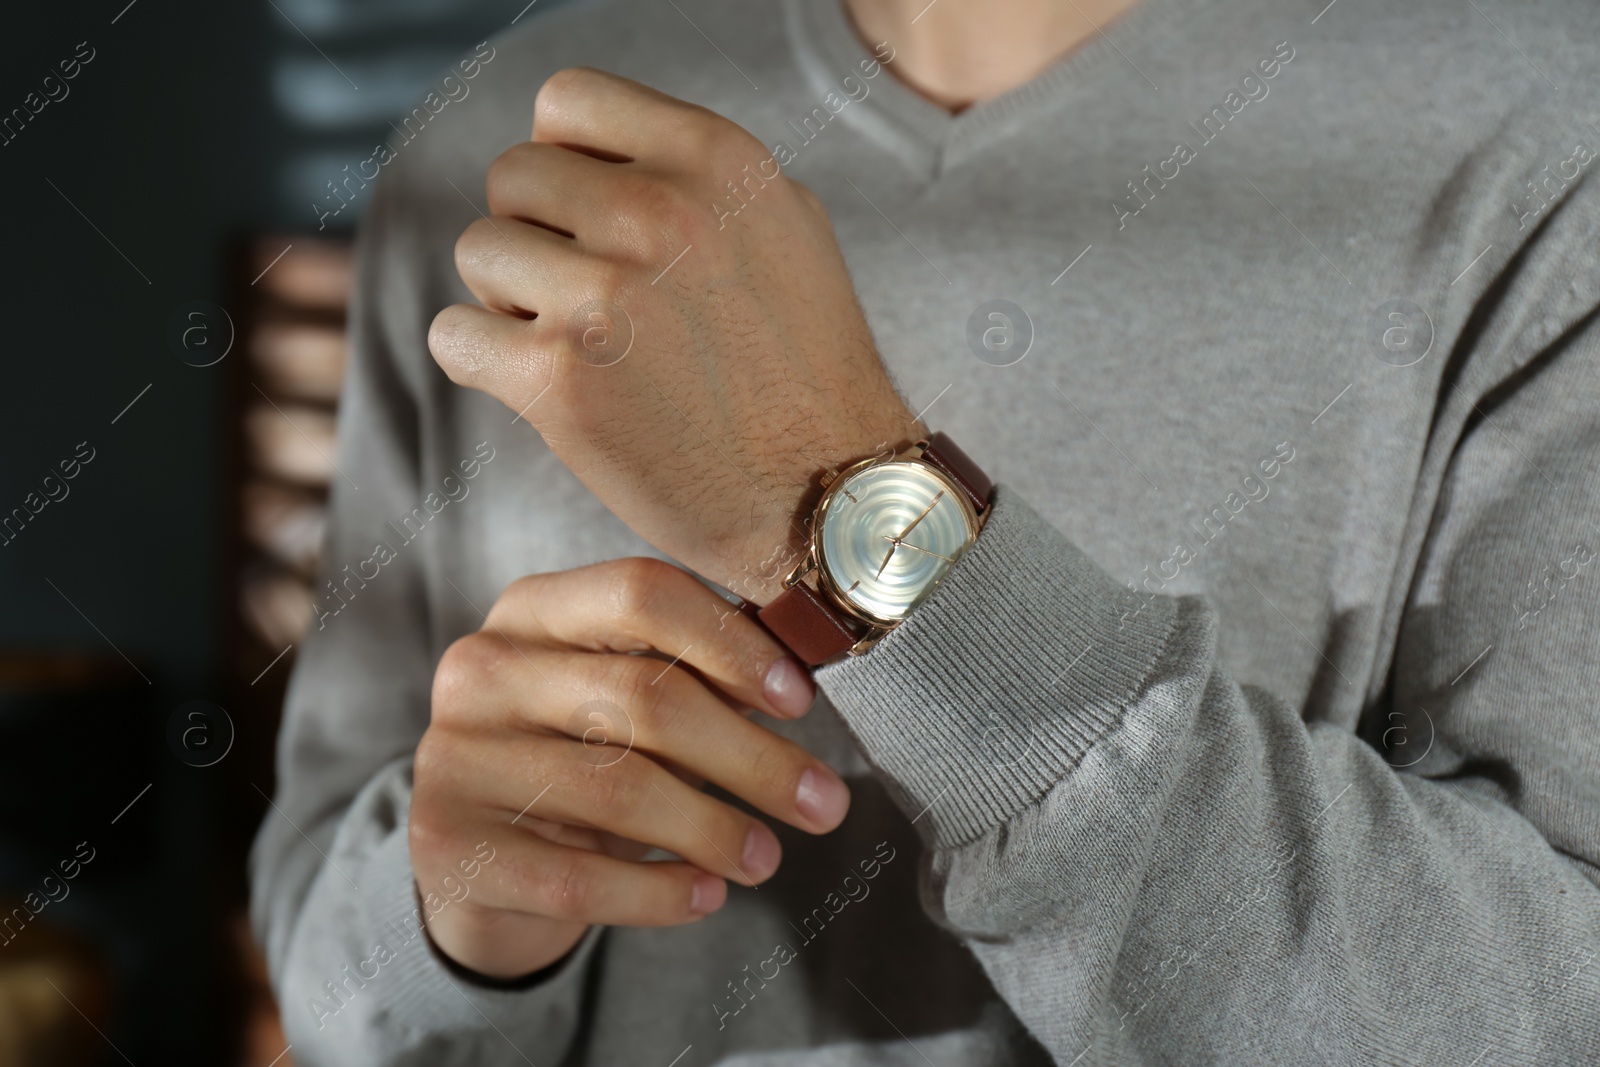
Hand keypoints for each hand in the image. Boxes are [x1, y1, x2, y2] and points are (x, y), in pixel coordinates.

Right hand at [410, 557, 846, 978]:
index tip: (800, 700)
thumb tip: (799, 680)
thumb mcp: (623, 699)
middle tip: (824, 801)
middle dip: (751, 757)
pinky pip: (578, 877)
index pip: (642, 594)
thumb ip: (696, 675)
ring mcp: (455, 758)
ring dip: (714, 829)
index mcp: (533, 608)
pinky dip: (657, 893)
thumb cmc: (578, 756)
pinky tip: (706, 895)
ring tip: (769, 857)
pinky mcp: (450, 847)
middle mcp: (482, 669)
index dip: (732, 643)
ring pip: (617, 789)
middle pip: (643, 698)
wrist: (477, 858)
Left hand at [428, 68, 920, 603]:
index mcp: (715, 160)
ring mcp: (604, 298)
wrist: (828, 498)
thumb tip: (593, 155)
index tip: (589, 217)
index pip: (567, 101)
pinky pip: (454, 336)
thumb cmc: (807, 370)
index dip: (564, 160)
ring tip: (578, 346)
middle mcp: (658, 214)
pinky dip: (484, 363)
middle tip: (589, 299)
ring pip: (477, 251)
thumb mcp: (785, 225)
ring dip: (510, 300)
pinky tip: (546, 389)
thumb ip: (693, 173)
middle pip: (513, 176)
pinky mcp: (560, 382)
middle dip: (538, 235)